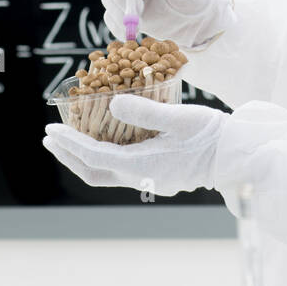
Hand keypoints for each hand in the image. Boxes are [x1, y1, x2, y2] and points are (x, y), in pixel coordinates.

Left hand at [43, 95, 227, 197]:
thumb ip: (145, 112)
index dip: (69, 142)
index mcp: (141, 165)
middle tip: (50, 138)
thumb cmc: (211, 134)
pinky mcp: (158, 177)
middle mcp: (141, 178)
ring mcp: (149, 180)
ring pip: (105, 174)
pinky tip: (103, 142)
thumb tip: (112, 104)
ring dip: (83, 158)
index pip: (93, 155)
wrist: (236, 157)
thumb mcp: (179, 117)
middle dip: (68, 156)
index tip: (50, 130)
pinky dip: (102, 158)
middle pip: (92, 173)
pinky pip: (120, 171)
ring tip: (69, 140)